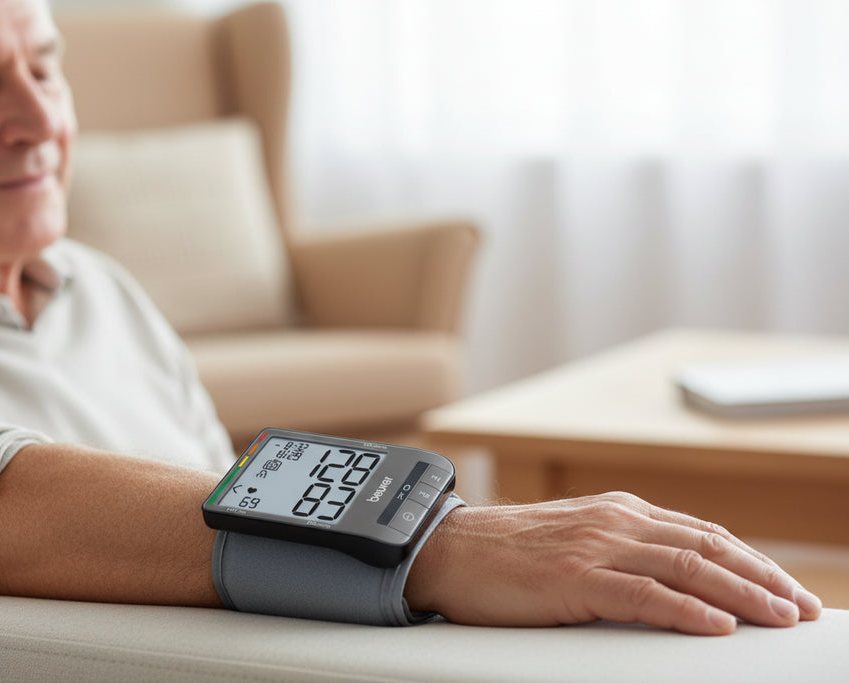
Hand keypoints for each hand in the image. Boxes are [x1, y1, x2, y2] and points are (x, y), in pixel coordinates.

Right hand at [404, 491, 822, 634]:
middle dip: (764, 579)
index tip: (787, 588)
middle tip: (804, 608)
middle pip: (709, 547)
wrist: (447, 550)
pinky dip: (687, 609)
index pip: (703, 534)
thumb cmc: (506, 554)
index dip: (752, 562)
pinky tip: (718, 626)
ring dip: (743, 594)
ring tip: (782, 618)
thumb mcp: (575, 542)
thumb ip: (621, 552)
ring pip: (688, 567)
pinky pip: (644, 594)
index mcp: (619, 512)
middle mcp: (616, 522)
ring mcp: (596, 547)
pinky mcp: (575, 578)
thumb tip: (672, 584)